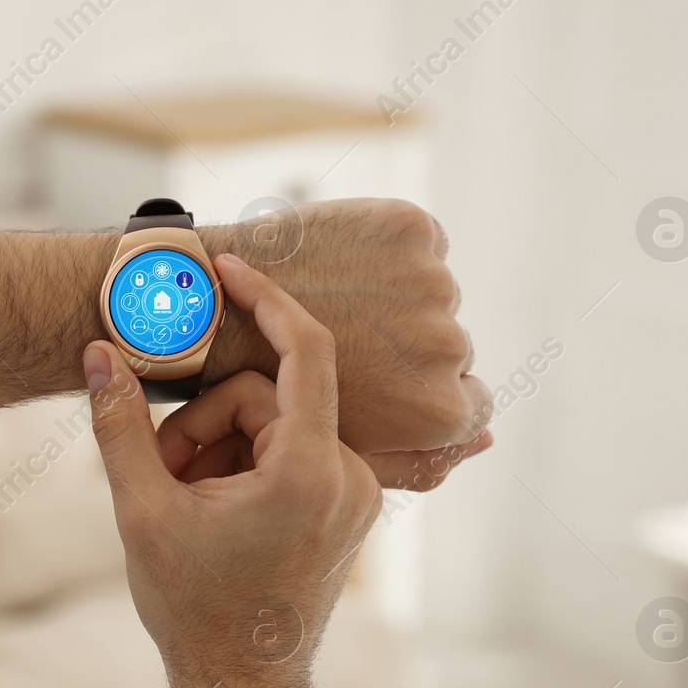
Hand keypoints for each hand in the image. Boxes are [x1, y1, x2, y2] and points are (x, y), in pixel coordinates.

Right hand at [85, 253, 386, 687]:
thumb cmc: (193, 611)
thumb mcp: (142, 512)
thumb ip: (119, 425)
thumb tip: (97, 353)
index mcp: (311, 473)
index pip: (305, 351)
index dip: (265, 299)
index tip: (226, 269)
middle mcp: (351, 478)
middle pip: (267, 397)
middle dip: (204, 423)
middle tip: (159, 472)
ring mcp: (355, 495)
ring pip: (275, 424)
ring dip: (218, 447)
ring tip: (180, 502)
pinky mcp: (346, 509)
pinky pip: (290, 451)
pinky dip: (243, 464)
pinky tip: (208, 508)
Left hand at [201, 198, 492, 489]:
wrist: (199, 314)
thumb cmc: (258, 393)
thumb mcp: (339, 452)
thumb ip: (417, 459)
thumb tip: (488, 440)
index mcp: (438, 413)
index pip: (470, 401)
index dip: (421, 387)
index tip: (380, 377)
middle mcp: (448, 348)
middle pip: (450, 343)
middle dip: (405, 341)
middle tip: (345, 340)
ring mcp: (433, 285)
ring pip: (434, 290)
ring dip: (396, 292)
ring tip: (334, 302)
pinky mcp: (413, 228)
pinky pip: (419, 239)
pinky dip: (386, 246)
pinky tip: (338, 262)